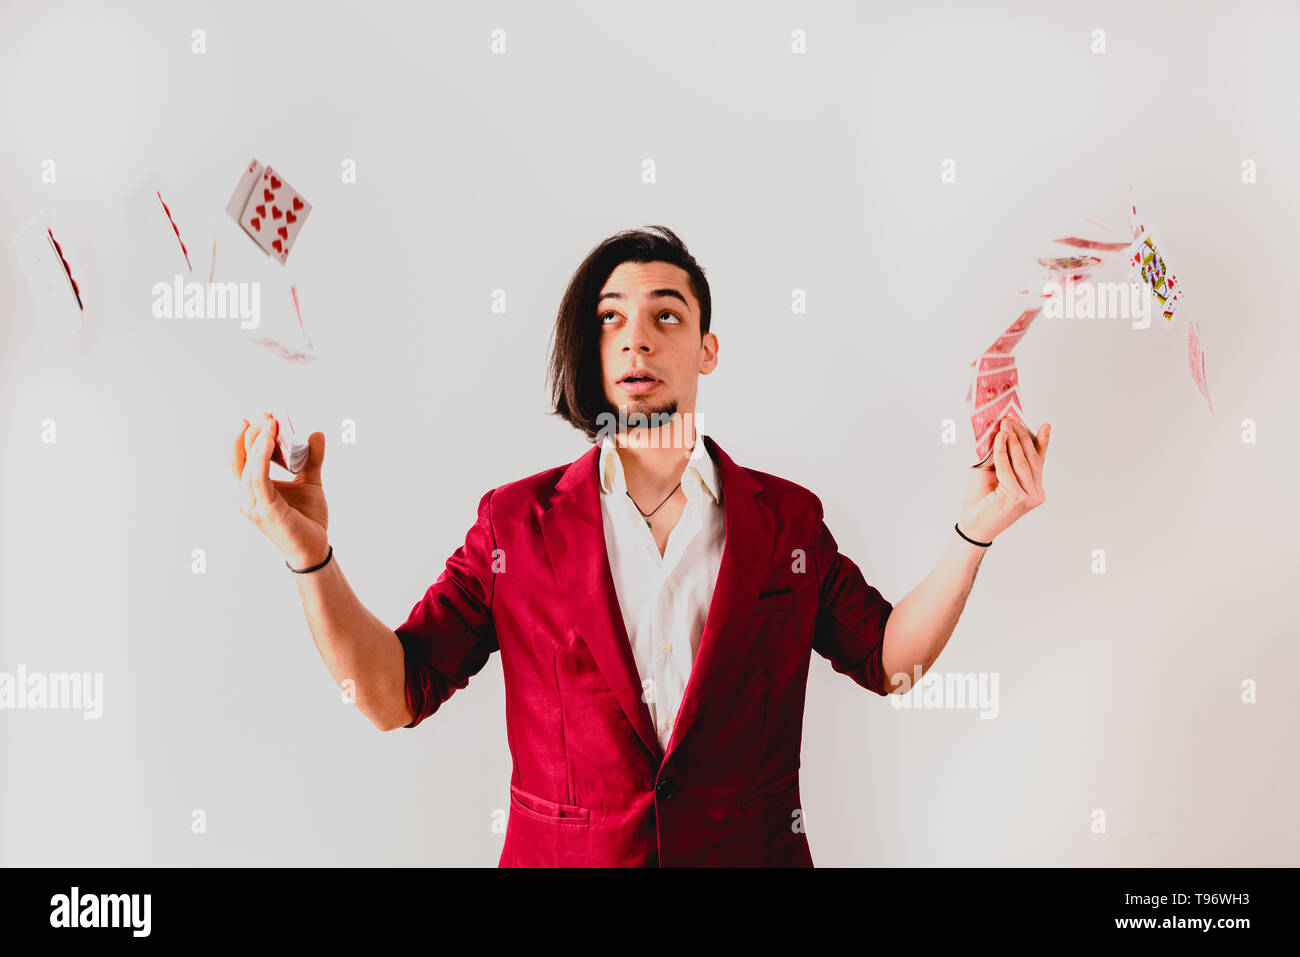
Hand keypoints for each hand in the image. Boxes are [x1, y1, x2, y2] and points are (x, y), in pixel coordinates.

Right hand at [231, 413, 329, 566]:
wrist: (314, 546)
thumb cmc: (306, 517)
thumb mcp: (309, 481)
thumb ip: (311, 458)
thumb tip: (317, 433)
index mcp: (252, 488)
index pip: (241, 457)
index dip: (249, 435)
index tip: (265, 415)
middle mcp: (246, 496)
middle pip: (239, 457)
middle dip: (251, 433)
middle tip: (267, 414)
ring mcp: (252, 504)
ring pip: (249, 465)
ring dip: (259, 440)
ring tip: (271, 422)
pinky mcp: (265, 509)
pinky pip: (259, 478)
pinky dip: (262, 456)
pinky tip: (270, 440)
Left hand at [958, 417, 1050, 542]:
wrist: (972, 526)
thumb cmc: (982, 502)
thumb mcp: (993, 475)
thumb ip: (1002, 458)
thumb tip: (1003, 434)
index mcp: (1033, 488)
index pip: (1039, 461)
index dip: (1042, 442)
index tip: (1045, 425)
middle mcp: (1035, 493)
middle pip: (1031, 458)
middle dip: (1022, 436)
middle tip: (1013, 420)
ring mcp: (1028, 497)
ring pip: (1021, 462)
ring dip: (1012, 441)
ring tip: (1006, 425)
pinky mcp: (1016, 498)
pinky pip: (1007, 469)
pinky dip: (1001, 453)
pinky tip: (998, 440)